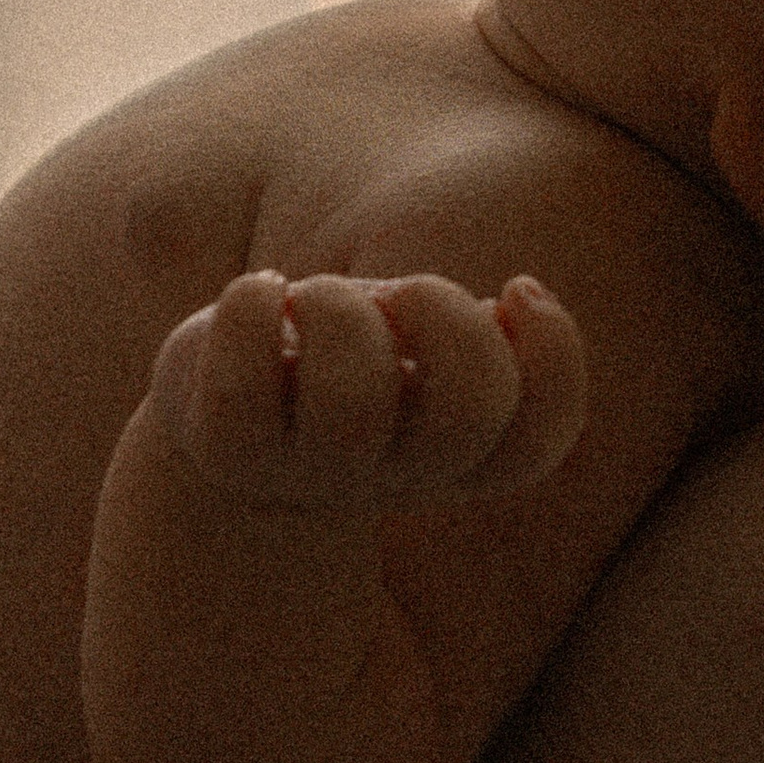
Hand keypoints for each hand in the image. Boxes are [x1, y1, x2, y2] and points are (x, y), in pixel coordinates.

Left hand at [148, 269, 586, 512]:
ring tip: (311, 296)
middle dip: (444, 315)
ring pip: (352, 400)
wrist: (210, 426)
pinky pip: (242, 387)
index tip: (513, 287)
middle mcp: (386, 475)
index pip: (534, 438)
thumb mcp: (406, 338)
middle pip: (466, 413)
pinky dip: (252, 308)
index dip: (553, 358)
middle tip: (398, 292)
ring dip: (338, 308)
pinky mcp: (225, 448)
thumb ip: (463, 334)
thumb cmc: (327, 367)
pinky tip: (259, 294)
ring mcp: (306, 472)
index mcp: (448, 452)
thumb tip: (511, 303)